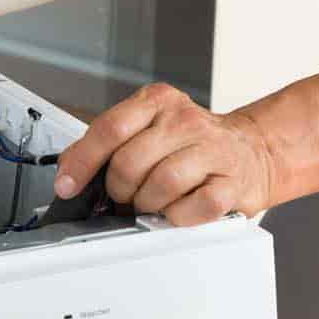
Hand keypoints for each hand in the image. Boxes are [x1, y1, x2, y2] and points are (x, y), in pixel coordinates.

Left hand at [52, 84, 277, 226]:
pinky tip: (177, 210)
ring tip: (152, 202)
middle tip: (125, 195)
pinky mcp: (233, 182)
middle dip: (119, 189)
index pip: (109, 129)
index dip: (82, 162)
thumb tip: (68, 170)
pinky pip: (195, 206)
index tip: (68, 186)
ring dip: (147, 204)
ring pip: (161, 184)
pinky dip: (178, 217)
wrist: (250, 151)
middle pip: (129, 163)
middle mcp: (185, 120)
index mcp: (158, 101)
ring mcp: (213, 150)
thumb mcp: (147, 129)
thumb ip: (107, 143)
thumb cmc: (191, 144)